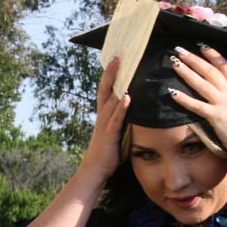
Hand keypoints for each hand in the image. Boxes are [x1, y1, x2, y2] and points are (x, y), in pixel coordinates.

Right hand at [80, 56, 130, 183]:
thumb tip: (133, 111)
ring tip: (122, 67)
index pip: (106, 90)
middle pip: (106, 89)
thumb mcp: (115, 134)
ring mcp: (105, 125)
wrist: (93, 171)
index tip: (116, 59)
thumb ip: (121, 121)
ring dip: (117, 83)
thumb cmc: (106, 155)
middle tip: (118, 55)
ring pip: (110, 99)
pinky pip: (116, 119)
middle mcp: (102, 116)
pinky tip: (128, 97)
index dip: (110, 75)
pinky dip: (122, 107)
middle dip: (111, 72)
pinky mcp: (109, 135)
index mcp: (104, 115)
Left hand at [167, 44, 226, 162]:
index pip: (225, 67)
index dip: (213, 56)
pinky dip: (184, 99)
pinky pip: (197, 105)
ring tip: (174, 63)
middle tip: (179, 50)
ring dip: (187, 72)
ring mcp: (222, 103)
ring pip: (202, 83)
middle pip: (210, 71)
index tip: (202, 46)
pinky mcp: (216, 116)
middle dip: (194, 59)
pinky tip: (172, 93)